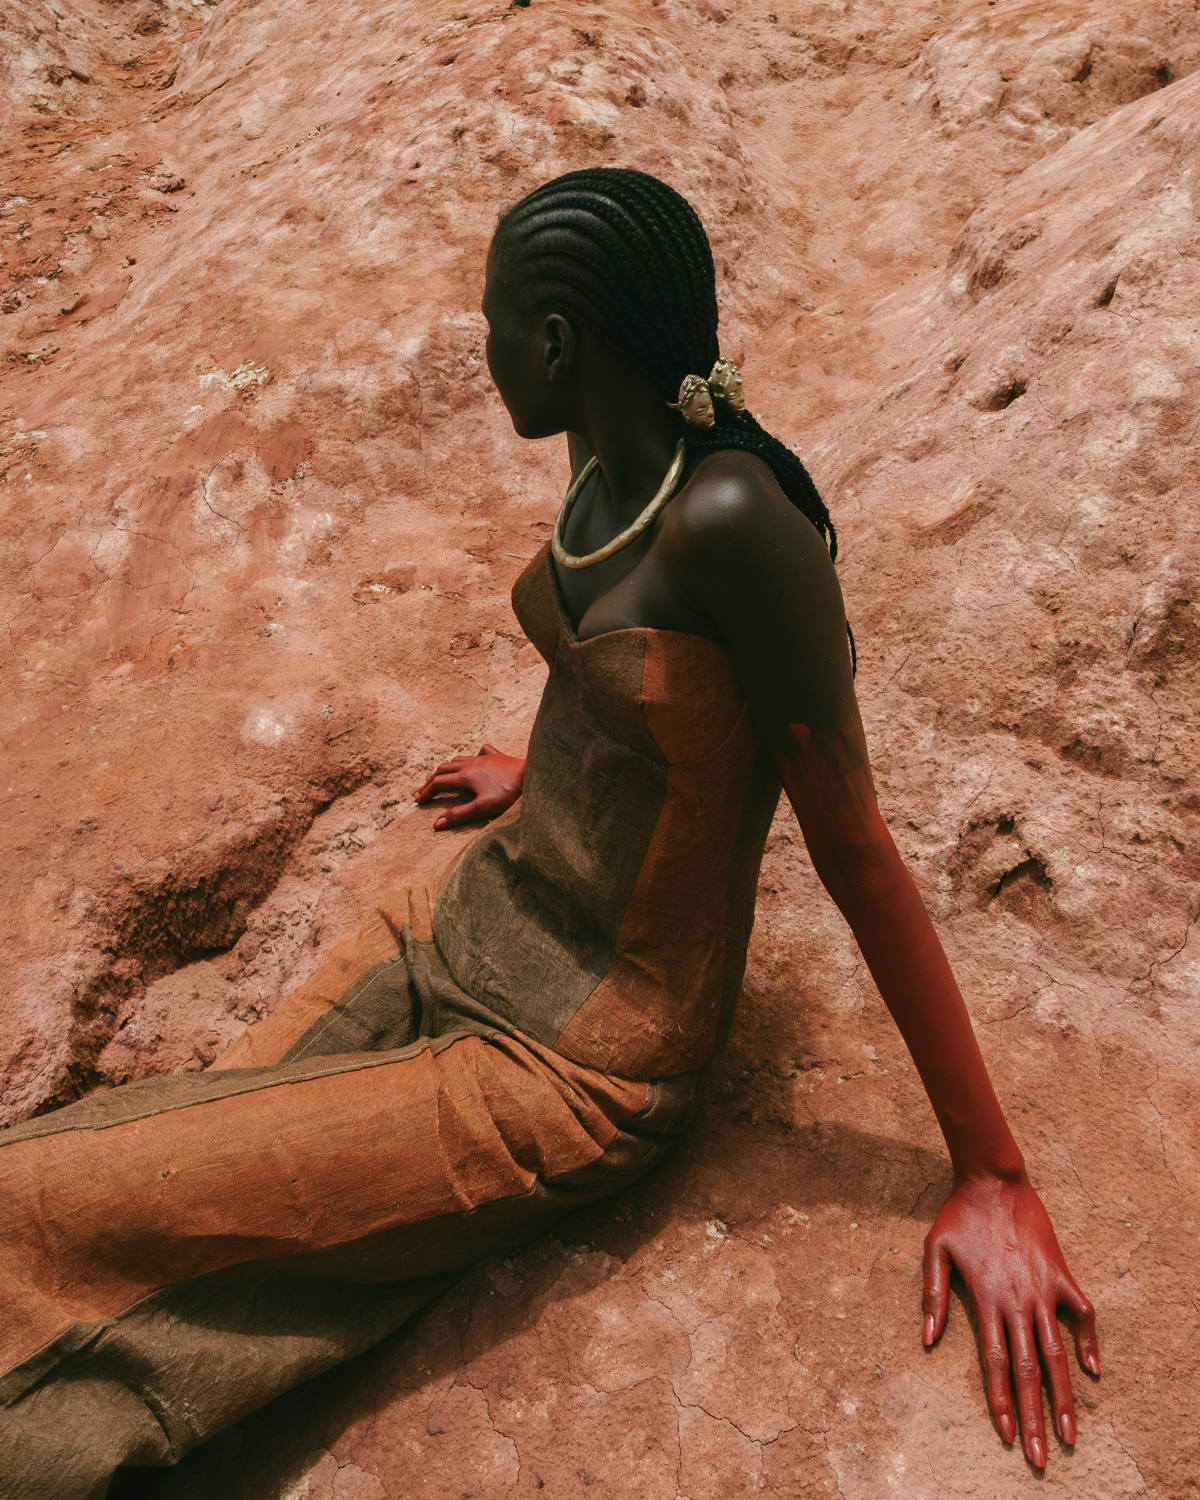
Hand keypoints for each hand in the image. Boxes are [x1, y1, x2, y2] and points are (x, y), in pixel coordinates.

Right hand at [413, 742, 524, 829]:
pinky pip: (481, 752)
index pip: (439, 783)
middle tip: (424, 790)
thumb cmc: (509, 794)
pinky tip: (475, 760)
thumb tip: (437, 823)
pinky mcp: (498, 756)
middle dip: (432, 780)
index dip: (427, 792)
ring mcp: (484, 758)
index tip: (419, 801)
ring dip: (447, 768)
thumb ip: (459, 815)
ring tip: (442, 776)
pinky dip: (472, 756)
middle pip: (444, 769)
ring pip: (459, 759)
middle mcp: (471, 764)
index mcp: (465, 776)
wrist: (532, 776)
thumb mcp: (482, 808)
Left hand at [922, 1170, 1099, 1467]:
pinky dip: (1090, 1342)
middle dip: (1035, 1417)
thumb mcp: (934, 1250)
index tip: (1008, 1437)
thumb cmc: (959, 1215)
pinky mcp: (1061, 1275)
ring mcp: (1043, 1289)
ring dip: (1065, 1396)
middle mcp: (1017, 1301)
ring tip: (1071, 1432)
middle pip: (1028, 1370)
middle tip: (1044, 1457)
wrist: (993, 1180)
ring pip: (1057, 1353)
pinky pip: (1083, 1314)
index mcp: (987, 1300)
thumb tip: (926, 1340)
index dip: (1001, 1403)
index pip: (996, 1365)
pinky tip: (1093, 1370)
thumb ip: (932, 1296)